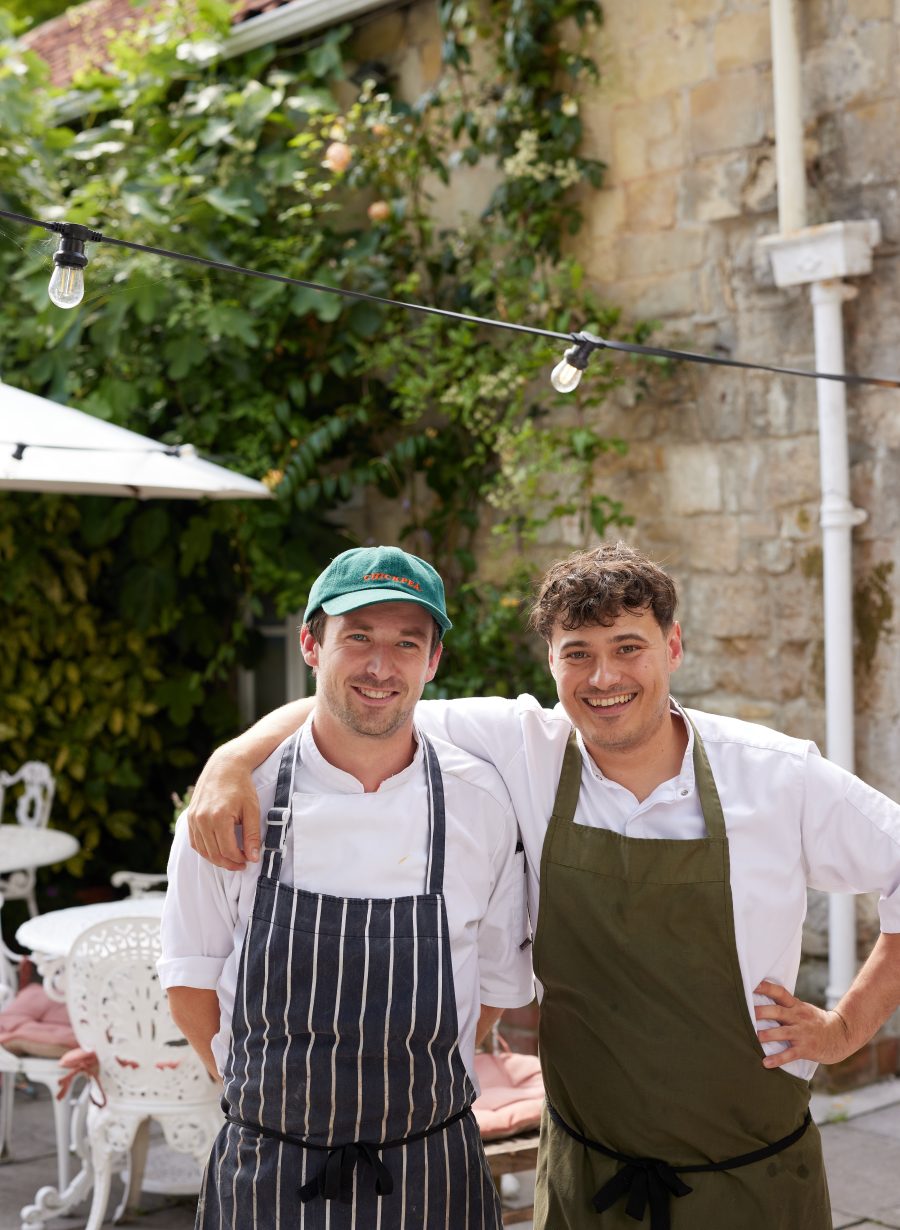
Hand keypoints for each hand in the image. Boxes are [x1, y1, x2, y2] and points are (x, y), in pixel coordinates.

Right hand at [186, 750, 259, 870]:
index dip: (238, 860)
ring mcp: (193, 818)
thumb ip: (252, 835)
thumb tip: (253, 858)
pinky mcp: (189, 817)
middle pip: (214, 853)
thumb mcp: (252, 810)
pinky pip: (194, 841)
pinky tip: (217, 851)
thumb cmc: (241, 787)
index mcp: (219, 817)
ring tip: (231, 859)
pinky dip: (205, 850)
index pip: (227, 850)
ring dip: (216, 859)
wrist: (225, 767)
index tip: (248, 861)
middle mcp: (202, 819)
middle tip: (241, 864)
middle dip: (229, 863)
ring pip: (203, 850)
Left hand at [754, 980, 852, 1067]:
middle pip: (778, 1012)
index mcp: (796, 1006)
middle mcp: (798, 1018)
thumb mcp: (803, 1009)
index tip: (754, 985)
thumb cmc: (817, 1022)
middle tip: (747, 1013)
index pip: (781, 993)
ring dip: (768, 1035)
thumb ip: (786, 1006)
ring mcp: (803, 1033)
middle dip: (762, 1012)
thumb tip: (763, 1002)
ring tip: (754, 1037)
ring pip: (783, 1032)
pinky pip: (790, 1054)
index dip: (767, 988)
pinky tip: (766, 1063)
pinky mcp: (806, 1049)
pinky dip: (778, 1059)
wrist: (842, 1035)